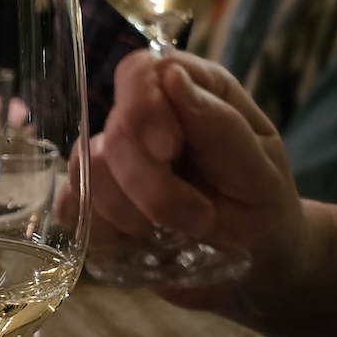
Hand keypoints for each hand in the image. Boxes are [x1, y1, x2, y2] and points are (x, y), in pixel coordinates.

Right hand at [85, 51, 311, 312]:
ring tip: (177, 234)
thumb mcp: (260, 170)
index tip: (169, 150)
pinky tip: (137, 241)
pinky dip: (102, 229)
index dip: (143, 107)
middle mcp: (147, 121)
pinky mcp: (96, 203)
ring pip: (87, 171)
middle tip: (197, 220)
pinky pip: (71, 207)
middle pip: (113, 131)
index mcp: (192, 92)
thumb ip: (220, 126)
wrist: (257, 265)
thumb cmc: (264, 208)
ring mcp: (116, 162)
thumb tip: (173, 77)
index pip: (140, 72)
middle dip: (149, 183)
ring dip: (130, 212)